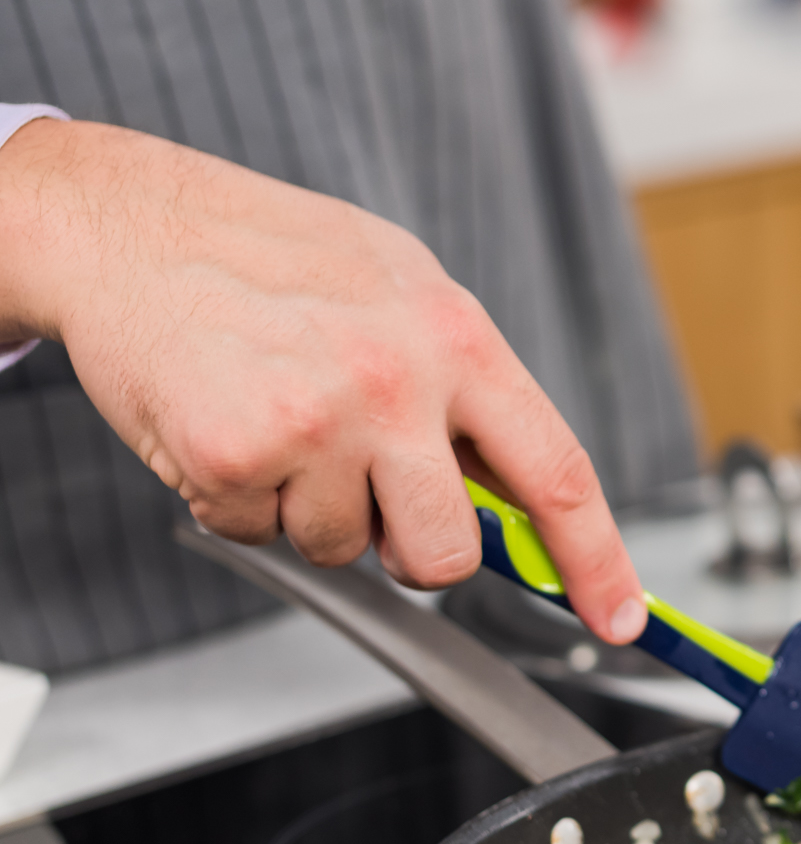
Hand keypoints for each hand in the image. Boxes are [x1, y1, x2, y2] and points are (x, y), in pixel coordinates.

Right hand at [0, 120, 649, 643]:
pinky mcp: (237, 453)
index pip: (559, 474)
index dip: (598, 562)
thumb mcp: (408, 292)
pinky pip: (257, 533)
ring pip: (343, 550)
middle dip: (411, 550)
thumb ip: (467, 388)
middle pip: (447, 553)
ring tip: (282, 421)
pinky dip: (238, 499)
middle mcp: (401, 383)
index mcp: (460, 341)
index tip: (622, 619)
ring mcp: (319, 422)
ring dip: (309, 510)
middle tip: (367, 489)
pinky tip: (229, 424)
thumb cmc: (274, 256)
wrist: (135, 225)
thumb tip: (518, 485)